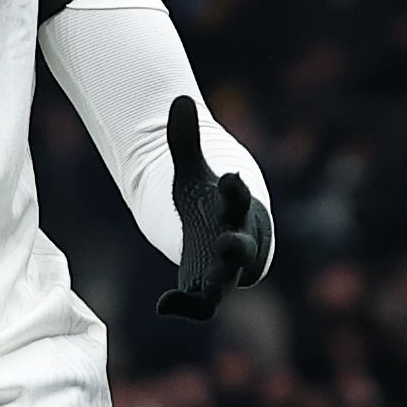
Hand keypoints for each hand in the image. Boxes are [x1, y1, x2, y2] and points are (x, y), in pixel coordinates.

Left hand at [154, 96, 271, 320]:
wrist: (222, 236)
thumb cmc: (209, 201)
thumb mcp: (191, 172)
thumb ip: (185, 140)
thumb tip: (180, 99)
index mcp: (236, 210)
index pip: (240, 200)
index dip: (237, 191)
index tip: (232, 176)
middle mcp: (236, 242)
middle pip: (242, 249)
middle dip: (237, 247)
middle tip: (227, 244)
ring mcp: (224, 270)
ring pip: (224, 284)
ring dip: (212, 286)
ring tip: (193, 289)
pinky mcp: (206, 289)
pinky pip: (201, 306)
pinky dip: (185, 307)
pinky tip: (163, 304)